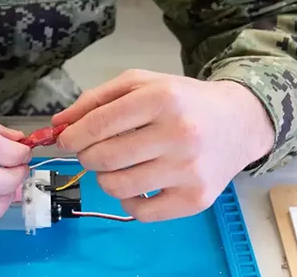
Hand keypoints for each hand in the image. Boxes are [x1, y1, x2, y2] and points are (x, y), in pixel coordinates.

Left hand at [52, 70, 274, 221]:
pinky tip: (136, 183)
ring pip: (118, 186)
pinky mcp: (196, 199)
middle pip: (105, 157)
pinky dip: (128, 201)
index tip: (65, 139)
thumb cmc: (182, 100)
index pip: (99, 123)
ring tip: (115, 165)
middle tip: (91, 151)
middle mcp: (178, 133)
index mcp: (161, 98)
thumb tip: (58, 124)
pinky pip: (142, 212)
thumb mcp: (141, 83)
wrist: (238, 122)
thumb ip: (96, 99)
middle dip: (86, 156)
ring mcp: (189, 170)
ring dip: (104, 178)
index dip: (73, 135)